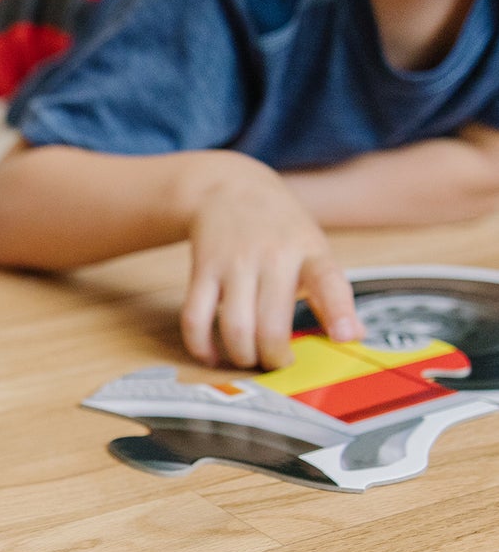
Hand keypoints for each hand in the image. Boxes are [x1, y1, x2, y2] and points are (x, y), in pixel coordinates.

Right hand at [180, 155, 360, 368]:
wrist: (228, 188)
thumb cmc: (278, 227)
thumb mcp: (314, 249)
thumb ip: (332, 292)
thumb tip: (355, 336)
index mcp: (309, 251)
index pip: (328, 282)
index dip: (338, 313)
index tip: (345, 336)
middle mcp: (272, 256)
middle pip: (271, 325)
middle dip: (274, 358)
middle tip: (277, 362)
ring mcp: (234, 263)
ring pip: (234, 327)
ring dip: (241, 356)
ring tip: (248, 358)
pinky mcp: (203, 269)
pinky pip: (195, 317)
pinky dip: (201, 345)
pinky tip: (211, 353)